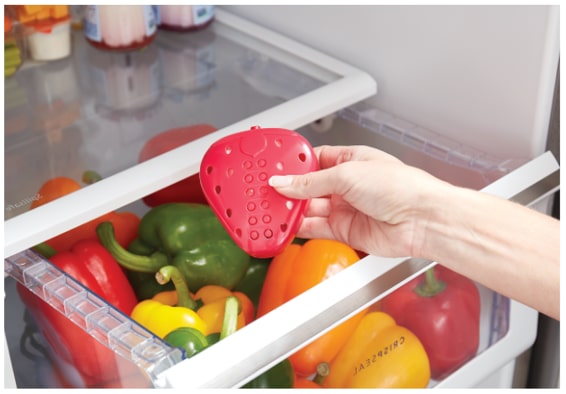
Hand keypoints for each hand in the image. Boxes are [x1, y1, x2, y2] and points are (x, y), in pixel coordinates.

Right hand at [269, 145, 449, 257]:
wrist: (421, 220)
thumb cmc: (400, 187)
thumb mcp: (347, 174)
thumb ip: (311, 182)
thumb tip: (284, 182)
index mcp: (350, 160)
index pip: (313, 159)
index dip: (293, 164)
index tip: (273, 167)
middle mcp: (346, 184)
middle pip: (308, 186)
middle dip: (288, 189)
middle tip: (266, 191)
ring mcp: (345, 208)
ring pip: (308, 208)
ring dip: (290, 209)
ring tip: (271, 208)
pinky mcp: (344, 231)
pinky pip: (314, 228)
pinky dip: (298, 227)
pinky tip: (286, 225)